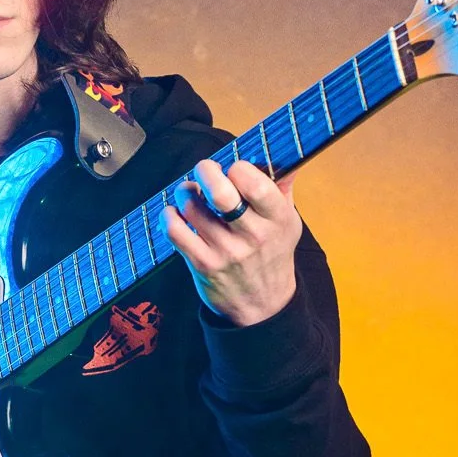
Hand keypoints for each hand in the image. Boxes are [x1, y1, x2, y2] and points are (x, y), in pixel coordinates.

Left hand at [166, 157, 300, 325]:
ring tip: (190, 193)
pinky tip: (176, 213)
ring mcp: (225, 251)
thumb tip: (281, 151)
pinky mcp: (202, 265)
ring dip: (185, 192)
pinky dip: (170, 215)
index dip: (238, 167)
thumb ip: (282, 186)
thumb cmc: (272, 254)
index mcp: (276, 219)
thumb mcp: (287, 221)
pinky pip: (175, 231)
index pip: (254, 182)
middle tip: (205, 171)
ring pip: (192, 207)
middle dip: (206, 170)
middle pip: (219, 192)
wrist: (262, 305)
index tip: (234, 169)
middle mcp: (252, 235)